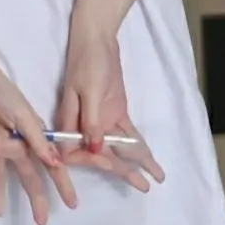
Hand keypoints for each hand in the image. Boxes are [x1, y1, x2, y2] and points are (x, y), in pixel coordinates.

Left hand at [0, 62, 73, 224]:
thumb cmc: (2, 93)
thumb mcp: (24, 115)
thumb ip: (38, 140)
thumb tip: (55, 163)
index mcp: (31, 138)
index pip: (50, 165)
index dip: (61, 184)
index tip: (72, 203)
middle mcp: (15, 147)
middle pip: (28, 178)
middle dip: (37, 199)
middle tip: (41, 221)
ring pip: (1, 178)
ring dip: (1, 195)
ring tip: (0, 213)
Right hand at [54, 26, 164, 191]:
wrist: (96, 38)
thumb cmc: (87, 62)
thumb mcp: (87, 90)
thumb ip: (90, 121)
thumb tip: (96, 149)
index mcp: (71, 123)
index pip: (79, 152)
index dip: (96, 163)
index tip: (113, 168)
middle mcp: (85, 127)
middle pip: (104, 154)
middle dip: (123, 171)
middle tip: (143, 186)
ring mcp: (101, 120)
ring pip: (118, 148)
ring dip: (135, 163)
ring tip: (154, 179)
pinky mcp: (115, 113)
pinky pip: (127, 134)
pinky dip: (138, 147)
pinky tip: (150, 161)